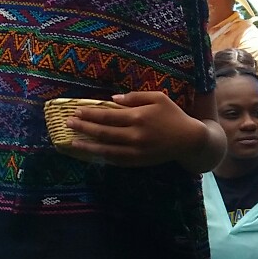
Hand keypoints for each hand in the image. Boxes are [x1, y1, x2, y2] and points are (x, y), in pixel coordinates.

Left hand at [60, 91, 207, 167]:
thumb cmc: (174, 115)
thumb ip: (135, 97)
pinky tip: (92, 153)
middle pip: (103, 132)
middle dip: (83, 127)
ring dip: (87, 146)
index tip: (76, 111)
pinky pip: (116, 160)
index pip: (107, 116)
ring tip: (73, 142)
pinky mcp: (139, 161)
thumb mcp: (158, 98)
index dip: (89, 114)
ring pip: (106, 149)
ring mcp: (136, 151)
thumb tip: (113, 100)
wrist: (189, 140)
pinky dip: (102, 157)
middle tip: (68, 123)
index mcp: (138, 117)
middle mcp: (134, 135)